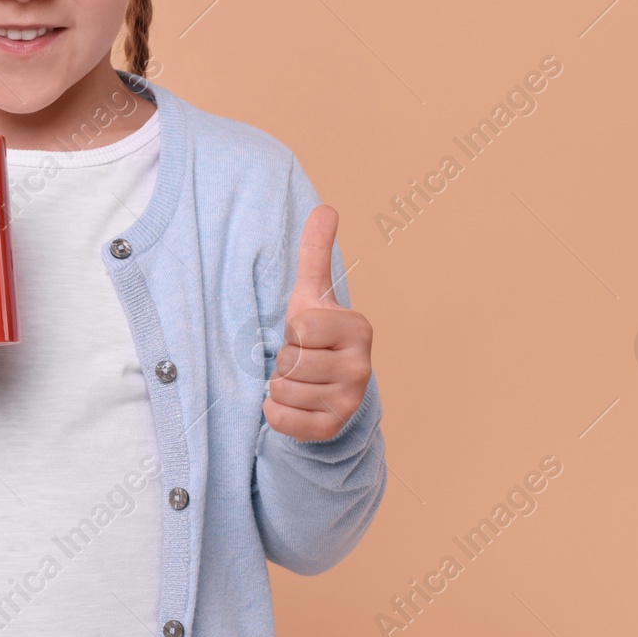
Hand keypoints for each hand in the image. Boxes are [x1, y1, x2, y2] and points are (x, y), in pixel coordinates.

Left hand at [263, 204, 373, 442]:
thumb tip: (326, 207)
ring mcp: (350, 401)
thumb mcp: (312, 293)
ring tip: (300, 379)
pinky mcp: (331, 429)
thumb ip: (316, 252)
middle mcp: (362, 367)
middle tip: (302, 359)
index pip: (302, 327)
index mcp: (359, 329)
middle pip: (291, 360)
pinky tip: (293, 403)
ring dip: (280, 383)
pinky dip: (276, 411)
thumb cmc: (314, 335)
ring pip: (283, 388)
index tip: (307, 334)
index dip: (293, 330)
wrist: (324, 387)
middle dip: (285, 358)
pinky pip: (281, 418)